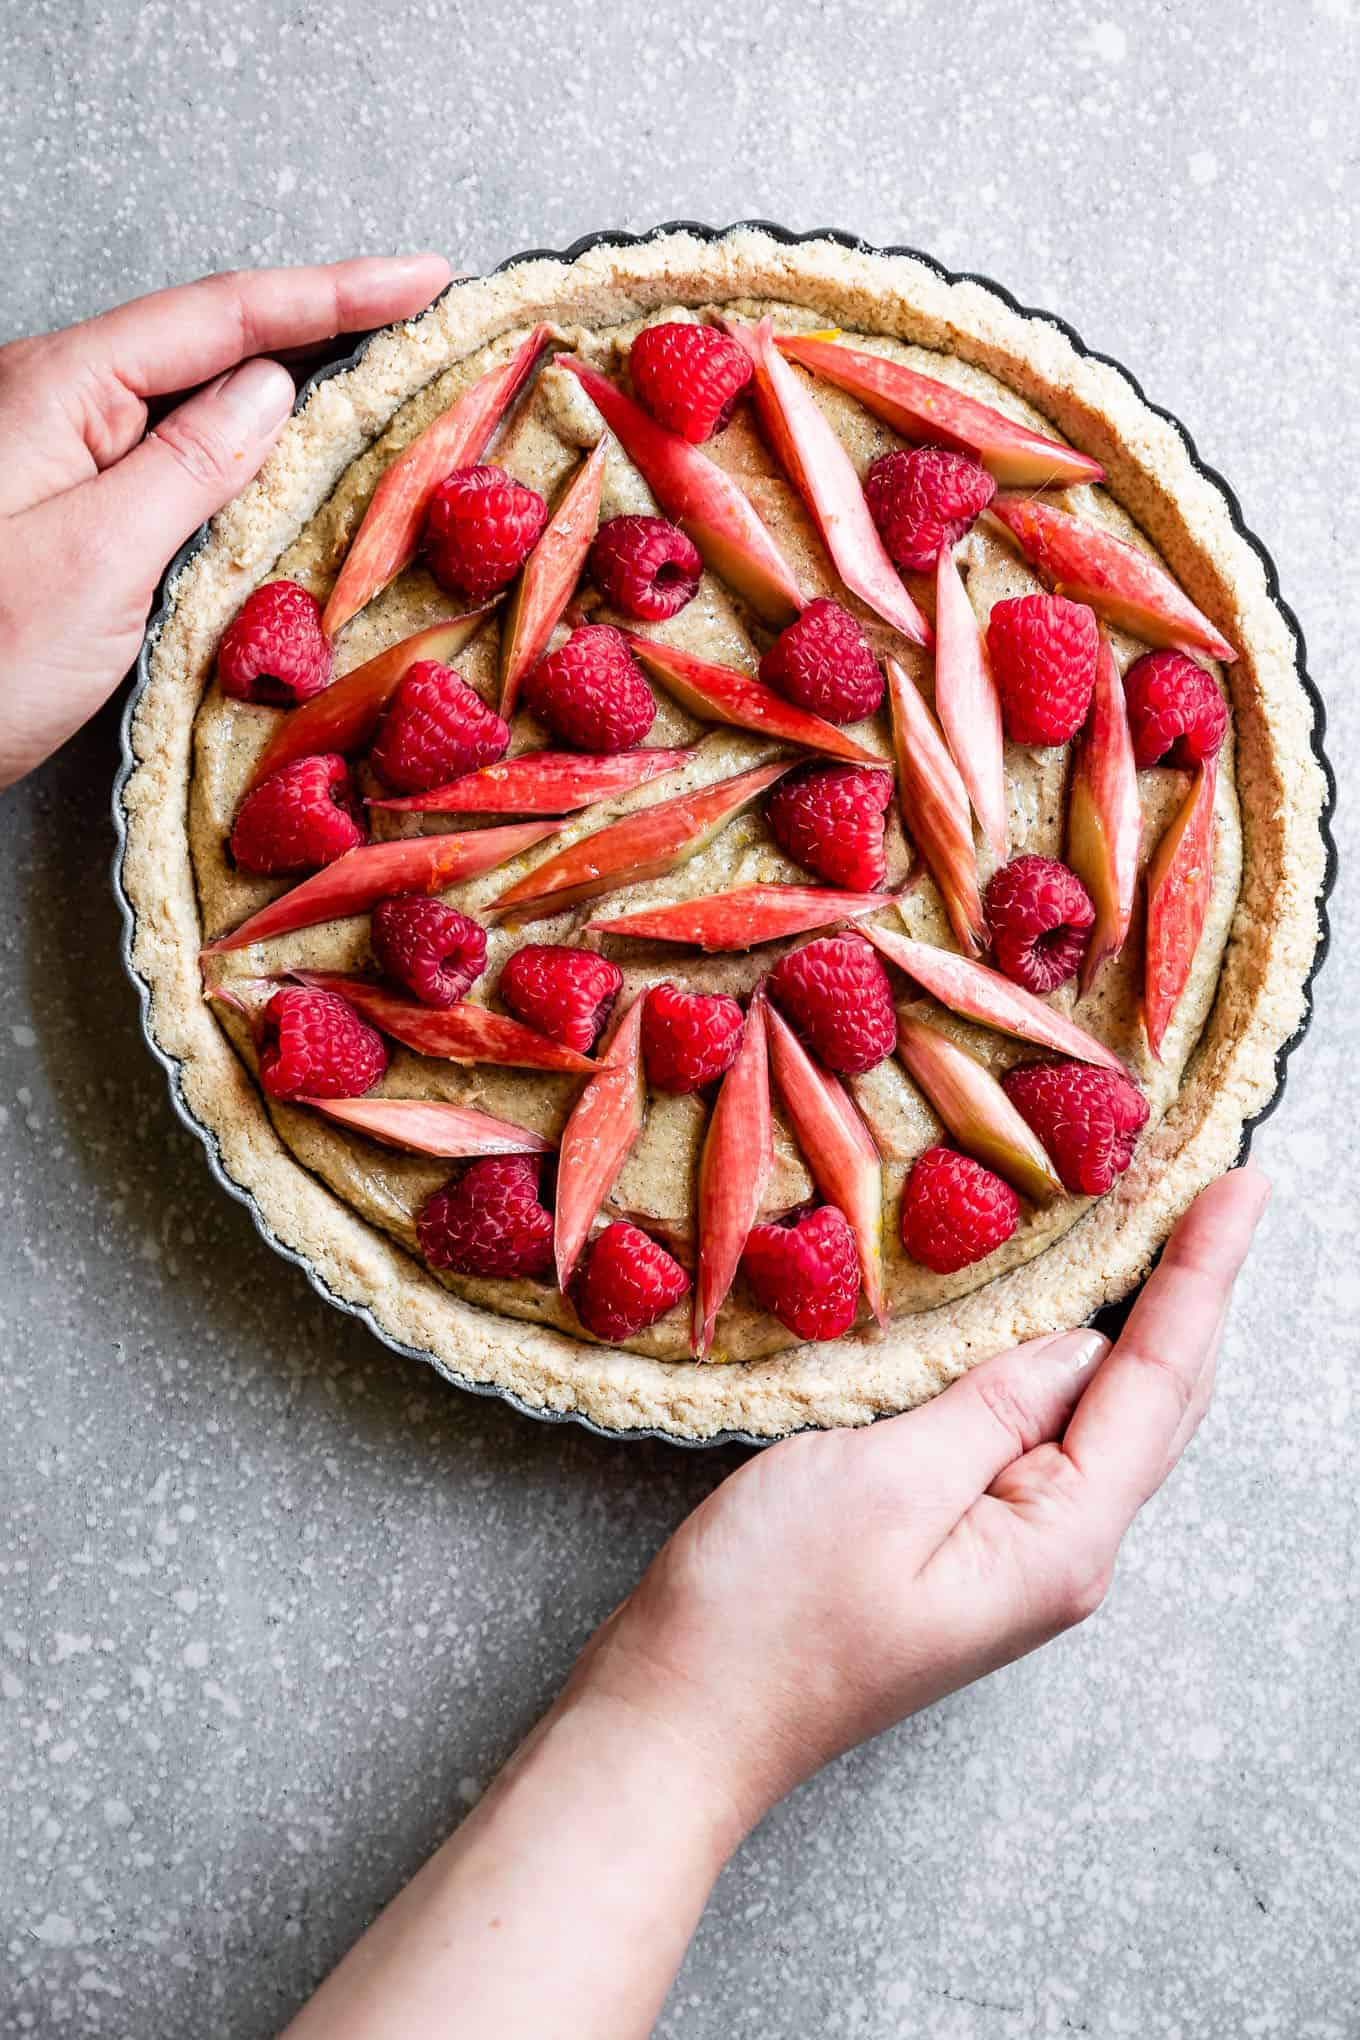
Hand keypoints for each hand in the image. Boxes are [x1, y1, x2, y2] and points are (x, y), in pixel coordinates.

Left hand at [0, 253, 451, 788]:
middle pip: (211, 343)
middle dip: (321, 328)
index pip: (224, 317)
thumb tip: (272, 393)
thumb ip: (191, 466)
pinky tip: (283, 472)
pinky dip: (241, 460)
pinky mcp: (62, 514)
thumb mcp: (99, 559)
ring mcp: (56, 458)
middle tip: (422, 327)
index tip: (425, 278)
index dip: (335, 292)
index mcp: (62, 388)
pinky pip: (168, 462)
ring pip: (193, 405)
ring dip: (287, 396)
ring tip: (380, 388)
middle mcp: (56, 405)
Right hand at [584, 1162, 1271, 1830]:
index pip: (1157, 1383)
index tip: (1243, 1184)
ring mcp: (1012, 1556)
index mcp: (1059, 1541)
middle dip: (1192, 1294)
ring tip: (1170, 1236)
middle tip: (1223, 1190)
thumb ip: (990, 1407)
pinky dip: (1066, 1367)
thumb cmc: (766, 1611)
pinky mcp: (960, 1546)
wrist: (680, 1719)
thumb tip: (1074, 1347)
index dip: (1202, 1275)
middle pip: (1154, 1405)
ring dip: (1141, 1326)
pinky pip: (1041, 1440)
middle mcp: (1060, 1555)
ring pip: (1103, 1422)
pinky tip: (1061, 1328)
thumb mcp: (882, 1479)